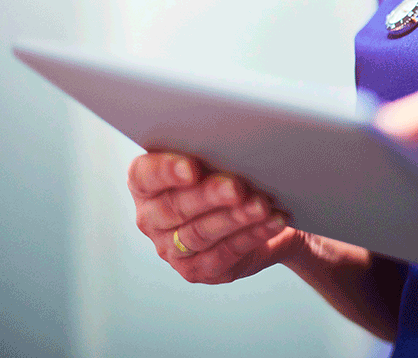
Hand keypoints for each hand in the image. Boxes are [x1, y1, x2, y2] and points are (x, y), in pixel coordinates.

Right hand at [128, 152, 304, 283]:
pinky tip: (272, 221)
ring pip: (200, 233)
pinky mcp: (198, 270)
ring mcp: (171, 249)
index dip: (166, 171)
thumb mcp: (218, 161)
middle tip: (236, 187)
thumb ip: (212, 153)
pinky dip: (252, 235)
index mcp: (146, 185)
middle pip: (175, 207)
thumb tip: (233, 147)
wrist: (262, 213)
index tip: (191, 168)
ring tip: (261, 205)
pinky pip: (225, 253)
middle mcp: (152, 219)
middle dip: (209, 196)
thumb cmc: (231, 176)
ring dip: (234, 218)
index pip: (145, 176)